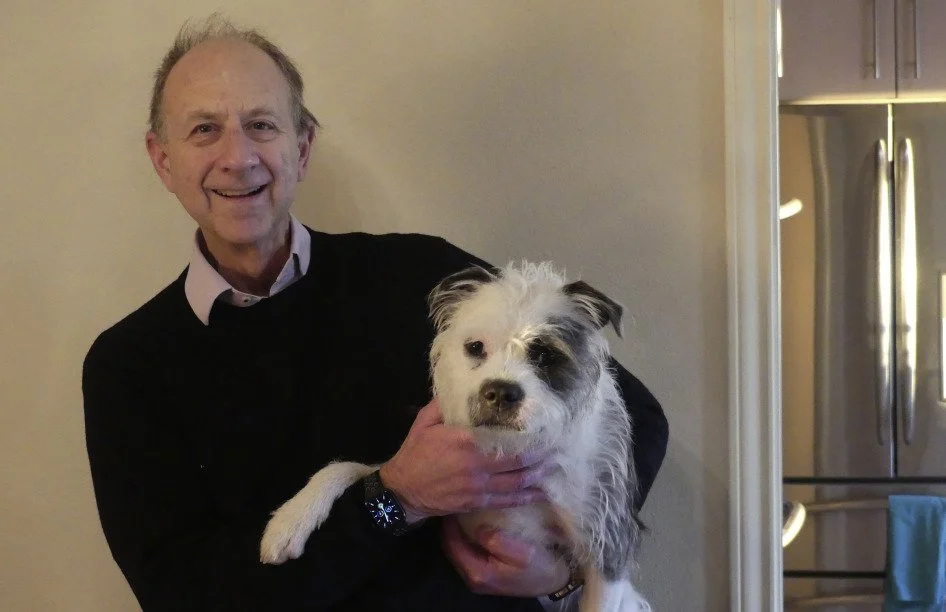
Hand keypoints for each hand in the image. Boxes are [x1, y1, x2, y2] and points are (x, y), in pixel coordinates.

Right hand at [379, 398, 550, 522]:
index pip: (506, 440)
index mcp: (467, 442)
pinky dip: (526, 496)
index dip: (529, 438)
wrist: (403, 490)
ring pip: (517, 482)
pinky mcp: (477, 502)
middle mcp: (478, 465)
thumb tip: (463, 388)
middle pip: (519, 461)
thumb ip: (445, 405)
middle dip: (541, 456)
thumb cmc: (415, 453)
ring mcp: (480, 487)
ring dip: (539, 475)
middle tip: (559, 449)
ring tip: (555, 467)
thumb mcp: (426, 422)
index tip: (546, 431)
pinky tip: (541, 492)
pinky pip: (508, 500)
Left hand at [440, 516, 570, 596]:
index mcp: (478, 573)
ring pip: (458, 551)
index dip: (449, 524)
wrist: (553, 581)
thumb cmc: (539, 566)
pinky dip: (466, 539)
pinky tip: (471, 525)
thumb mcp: (522, 553)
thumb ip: (497, 541)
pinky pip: (468, 553)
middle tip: (453, 504)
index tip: (453, 502)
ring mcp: (478, 578)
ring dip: (458, 533)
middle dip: (450, 528)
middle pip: (451, 549)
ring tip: (460, 512)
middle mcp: (472, 579)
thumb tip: (478, 528)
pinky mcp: (485, 575)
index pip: (452, 545)